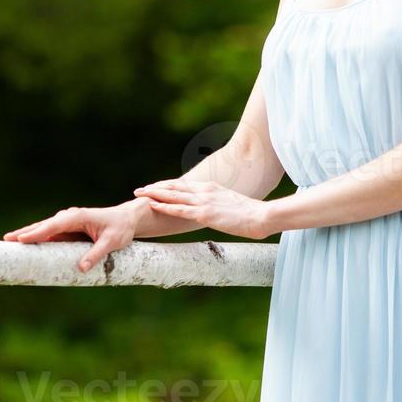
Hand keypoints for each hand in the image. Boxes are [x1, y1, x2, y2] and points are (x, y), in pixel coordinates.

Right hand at [2, 203, 140, 273]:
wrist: (127, 219)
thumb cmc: (120, 228)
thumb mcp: (111, 242)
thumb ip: (96, 254)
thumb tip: (81, 268)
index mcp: (78, 217)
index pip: (54, 225)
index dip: (37, 232)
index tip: (22, 238)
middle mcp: (70, 217)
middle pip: (44, 225)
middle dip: (25, 232)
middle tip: (7, 240)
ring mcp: (68, 223)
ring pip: (45, 229)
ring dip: (29, 234)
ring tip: (11, 241)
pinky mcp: (69, 230)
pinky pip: (51, 234)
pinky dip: (38, 237)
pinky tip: (27, 243)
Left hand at [132, 180, 274, 239]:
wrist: (261, 216)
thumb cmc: (251, 214)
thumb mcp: (232, 205)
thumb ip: (219, 205)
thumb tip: (214, 212)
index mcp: (211, 188)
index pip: (184, 185)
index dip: (167, 186)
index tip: (154, 187)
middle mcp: (205, 190)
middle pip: (174, 187)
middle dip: (155, 188)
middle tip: (140, 189)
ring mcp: (204, 201)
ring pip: (173, 195)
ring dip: (154, 194)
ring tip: (139, 194)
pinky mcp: (205, 213)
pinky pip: (180, 209)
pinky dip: (164, 206)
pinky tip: (153, 205)